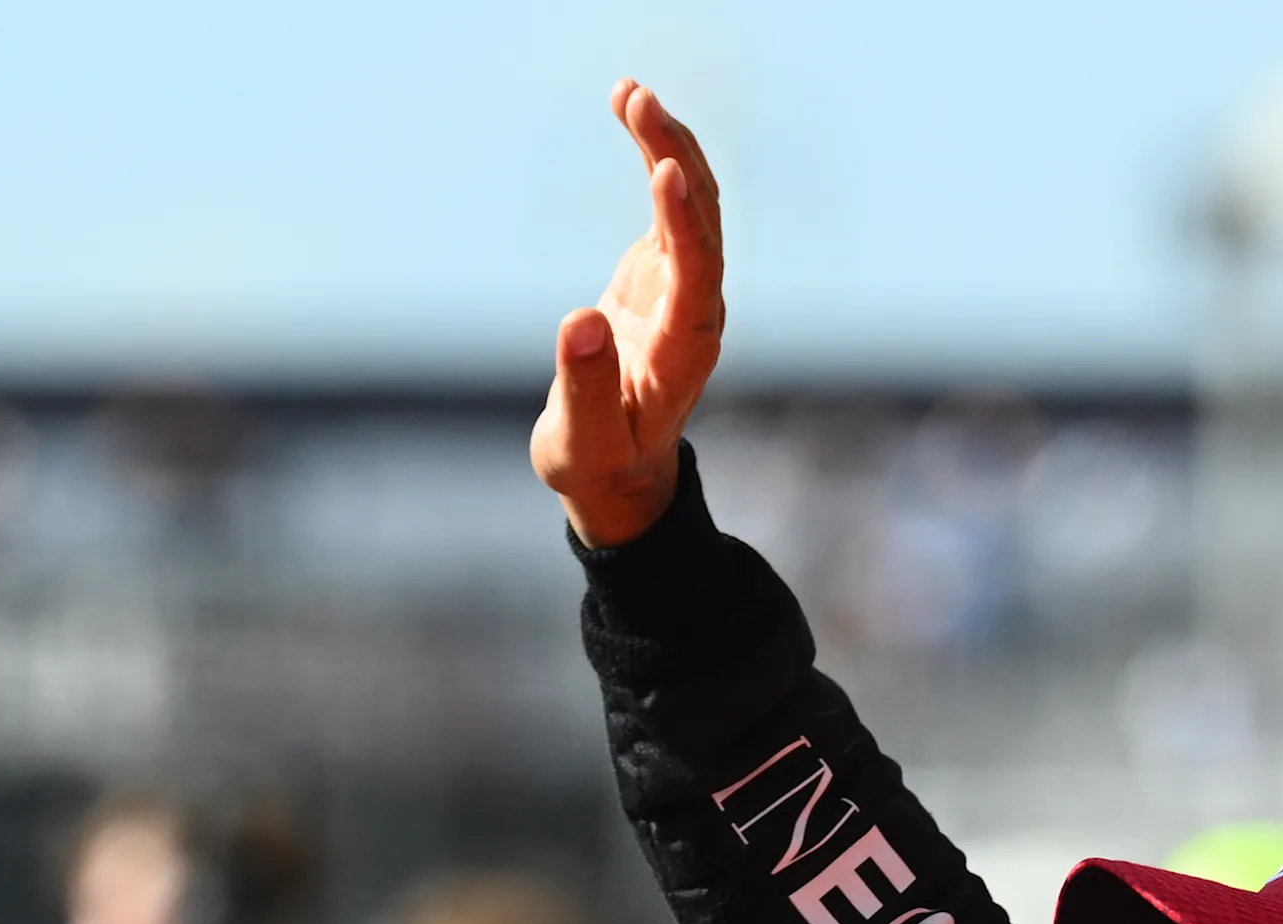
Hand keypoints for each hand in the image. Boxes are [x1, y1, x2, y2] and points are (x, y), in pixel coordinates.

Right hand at [531, 81, 723, 547]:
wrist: (620, 473)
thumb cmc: (599, 464)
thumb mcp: (581, 442)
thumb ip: (584, 387)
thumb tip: (581, 321)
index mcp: (683, 352)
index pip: (696, 276)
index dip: (684, 223)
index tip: (665, 169)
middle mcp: (697, 311)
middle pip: (701, 224)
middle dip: (673, 157)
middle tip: (636, 101)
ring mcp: (686, 288)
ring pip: (692, 205)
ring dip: (667, 145)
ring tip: (630, 92)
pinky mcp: (665, 273)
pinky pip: (672, 205)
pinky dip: (655, 157)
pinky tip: (631, 112)